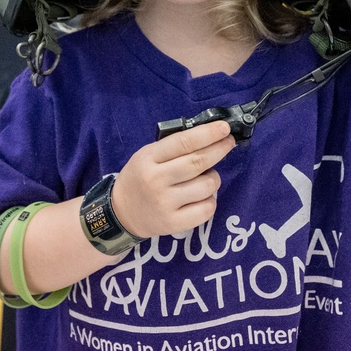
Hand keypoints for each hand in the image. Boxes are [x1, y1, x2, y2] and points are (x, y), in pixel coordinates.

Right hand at [110, 119, 234, 238]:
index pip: (183, 142)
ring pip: (207, 185)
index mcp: (148, 159)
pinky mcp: (175, 223)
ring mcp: (166, 203)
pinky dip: (210, 199)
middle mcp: (157, 180)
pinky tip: (202, 196)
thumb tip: (207, 135)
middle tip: (228, 142)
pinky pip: (207, 208)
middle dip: (219, 149)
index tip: (224, 128)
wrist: (122, 213)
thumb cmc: (139, 178)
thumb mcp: (147, 156)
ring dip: (214, 177)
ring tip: (205, 177)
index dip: (207, 133)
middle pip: (198, 162)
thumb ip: (173, 147)